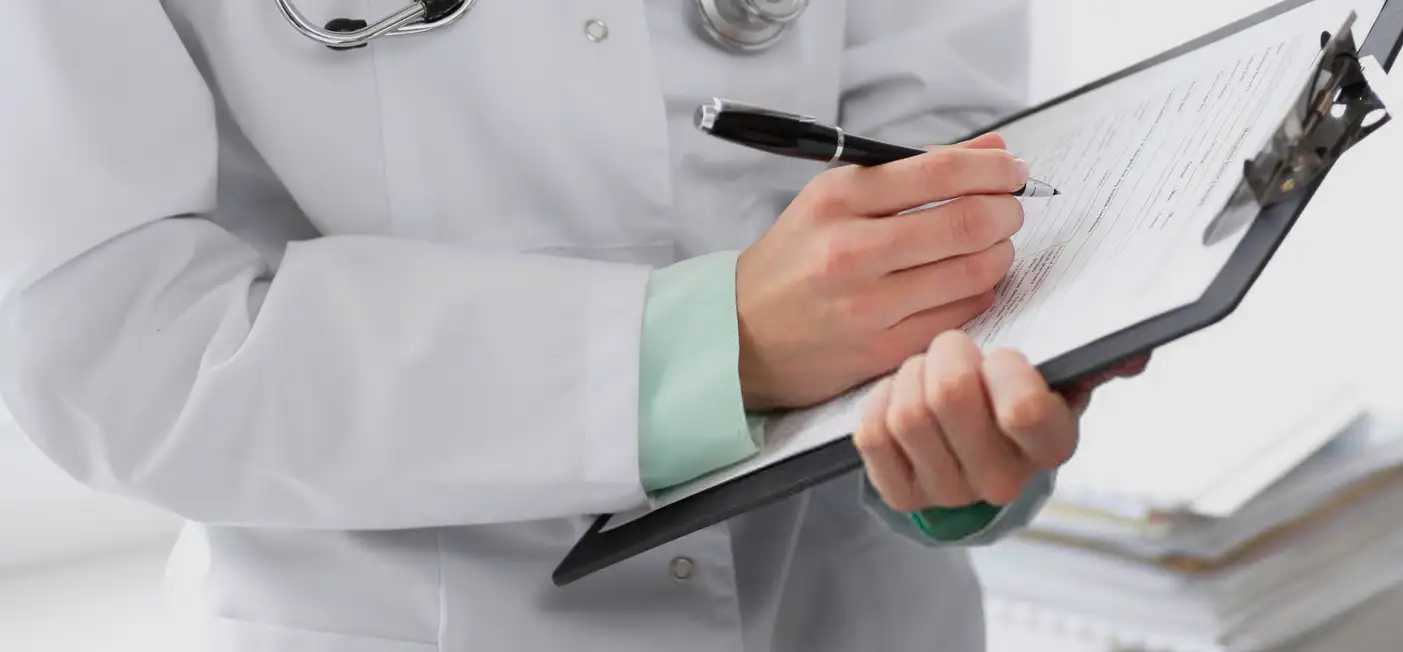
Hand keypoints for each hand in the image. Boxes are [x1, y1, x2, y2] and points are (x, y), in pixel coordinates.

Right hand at [736, 133, 1025, 410]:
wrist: (740, 332)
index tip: (1014, 171)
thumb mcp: (835, 199)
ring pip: (973, 271)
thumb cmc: (794, 261)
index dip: (993, 168)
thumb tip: (993, 149)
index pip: (939, 170)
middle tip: (1010, 210)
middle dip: (1006, 211)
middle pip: (967, 221)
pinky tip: (971, 284)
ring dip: (1000, 254)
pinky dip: (980, 293)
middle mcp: (851, 249)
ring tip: (993, 247)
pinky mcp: (881, 349)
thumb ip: (914, 171)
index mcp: (837, 199)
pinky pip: (959, 314)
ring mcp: (867, 304)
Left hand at [854, 330, 1148, 511]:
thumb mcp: (1061, 376)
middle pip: (950, 396)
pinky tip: (900, 394)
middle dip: (947, 353)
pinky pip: (873, 433)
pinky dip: (880, 400)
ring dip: (911, 375)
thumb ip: (1096, 359)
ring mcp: (949, 493)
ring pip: (907, 413)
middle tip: (955, 347)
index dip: (1004, 367)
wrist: (976, 448)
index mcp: (1051, 445)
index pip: (1024, 409)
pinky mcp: (902, 495)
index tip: (1003, 355)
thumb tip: (1134, 353)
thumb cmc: (1018, 394)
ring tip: (927, 370)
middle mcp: (1003, 480)